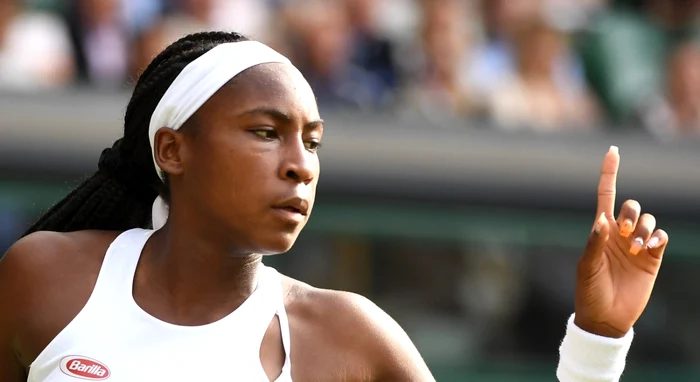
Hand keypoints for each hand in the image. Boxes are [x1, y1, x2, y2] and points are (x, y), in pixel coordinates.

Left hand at [574, 146, 668, 337]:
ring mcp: (637, 245)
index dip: (609, 174)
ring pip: (649, 220)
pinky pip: (662, 236)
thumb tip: (603, 220)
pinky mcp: (653, 259)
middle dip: (632, 214)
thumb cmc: (589, 290)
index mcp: (600, 231)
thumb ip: (595, 242)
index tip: (613, 151)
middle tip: (625, 233)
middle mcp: (620, 234)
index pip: (606, 196)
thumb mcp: (587, 266)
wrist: (606, 317)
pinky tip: (651, 248)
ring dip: (645, 229)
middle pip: (632, 206)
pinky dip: (659, 237)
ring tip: (637, 249)